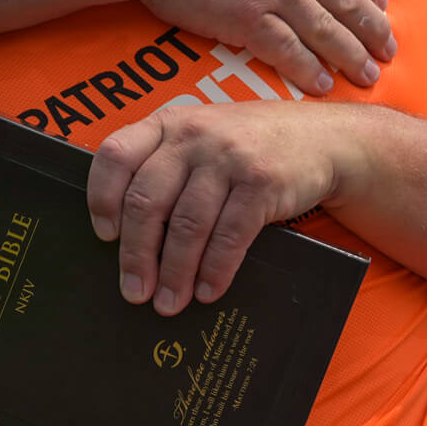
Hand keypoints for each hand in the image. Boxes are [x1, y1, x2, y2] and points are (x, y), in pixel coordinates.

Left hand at [86, 102, 352, 315]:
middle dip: (137, 255)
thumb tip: (128, 235)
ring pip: (186, 225)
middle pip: (147, 201)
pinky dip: (214, 270)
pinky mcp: (261, 182)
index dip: (102, 199)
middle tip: (135, 291)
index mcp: (169, 123)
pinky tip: (207, 291)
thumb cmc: (251, 145)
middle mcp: (194, 134)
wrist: (324, 139)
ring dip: (174, 273)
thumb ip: (165, 164)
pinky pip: (228, 236)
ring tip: (169, 303)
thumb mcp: (203, 135)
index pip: (116, 155)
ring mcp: (228, 156)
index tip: (105, 237)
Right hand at [133, 0, 394, 95]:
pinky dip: (310, 70)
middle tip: (388, 51)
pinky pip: (288, 51)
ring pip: (326, 30)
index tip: (382, 3)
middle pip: (346, 0)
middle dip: (373, 28)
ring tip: (368, 76)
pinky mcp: (247, 20)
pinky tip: (323, 86)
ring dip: (351, 56)